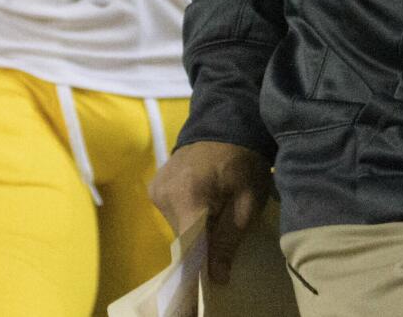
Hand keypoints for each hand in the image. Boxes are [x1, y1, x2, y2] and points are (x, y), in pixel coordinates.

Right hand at [149, 140, 272, 284]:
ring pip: (178, 228)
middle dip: (205, 242)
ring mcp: (156, 190)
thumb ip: (228, 240)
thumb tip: (216, 278)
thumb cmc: (244, 160)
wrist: (227, 123)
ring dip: (197, 226)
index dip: (201, 266)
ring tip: (217, 207)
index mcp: (187, 197)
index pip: (188, 247)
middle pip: (183, 239)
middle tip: (226, 225)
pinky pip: (172, 214)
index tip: (213, 274)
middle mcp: (163, 195)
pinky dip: (189, 214)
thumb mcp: (248, 201)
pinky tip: (205, 198)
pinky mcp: (155, 187)